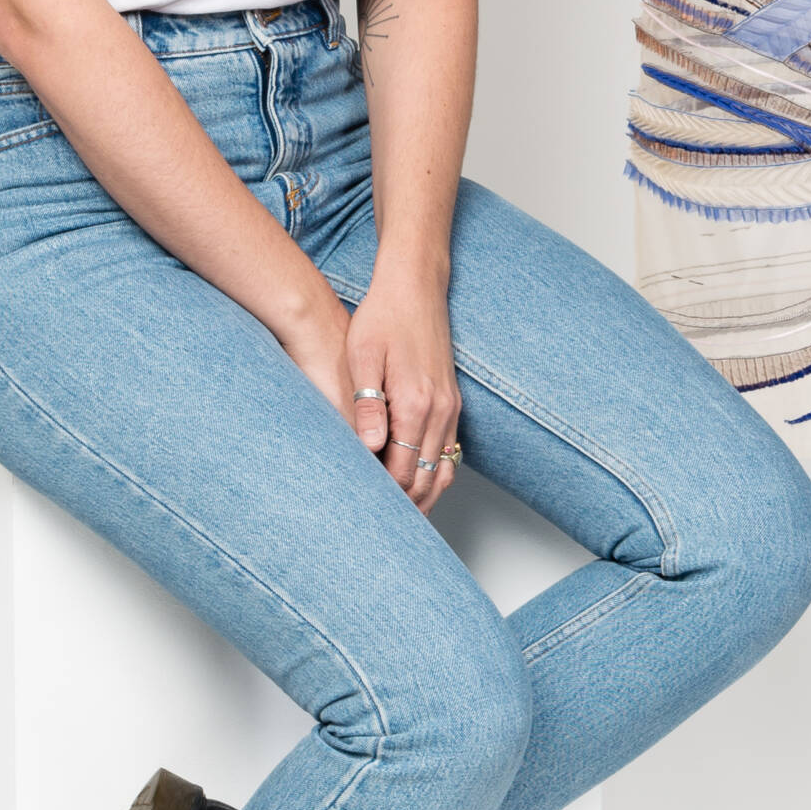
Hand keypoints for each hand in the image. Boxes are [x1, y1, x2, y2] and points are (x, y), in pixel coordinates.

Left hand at [342, 261, 461, 510]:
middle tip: (373, 523)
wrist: (416, 286)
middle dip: (402, 504)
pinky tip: (415, 482)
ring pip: (441, 470)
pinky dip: (433, 474)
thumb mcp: (363, 356)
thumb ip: (367, 404)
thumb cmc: (383, 317)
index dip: (380, 493)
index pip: (400, 469)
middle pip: (423, 478)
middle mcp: (439, 410)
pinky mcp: (451, 400)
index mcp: (415, 403)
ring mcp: (450, 406)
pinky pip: (448, 451)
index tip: (358, 505)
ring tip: (396, 516)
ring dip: (421, 495)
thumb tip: (370, 447)